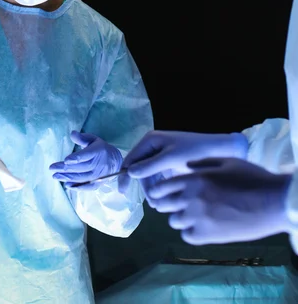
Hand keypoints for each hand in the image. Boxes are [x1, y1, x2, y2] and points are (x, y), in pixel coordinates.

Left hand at [49, 131, 121, 189]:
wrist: (115, 161)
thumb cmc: (100, 148)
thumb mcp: (93, 139)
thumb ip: (82, 138)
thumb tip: (72, 133)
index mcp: (98, 151)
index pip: (86, 155)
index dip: (76, 158)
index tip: (65, 160)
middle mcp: (99, 164)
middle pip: (81, 167)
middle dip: (66, 169)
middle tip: (52, 169)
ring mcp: (99, 175)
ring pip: (82, 178)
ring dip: (68, 178)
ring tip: (55, 176)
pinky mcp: (99, 183)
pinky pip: (87, 187)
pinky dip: (77, 187)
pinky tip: (67, 185)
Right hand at [118, 130, 247, 194]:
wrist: (221, 150)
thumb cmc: (195, 151)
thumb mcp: (171, 158)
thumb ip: (149, 166)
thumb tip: (130, 173)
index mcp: (151, 140)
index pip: (131, 159)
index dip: (124, 175)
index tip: (123, 192)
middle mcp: (153, 146)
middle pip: (139, 168)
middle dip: (143, 186)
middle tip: (152, 204)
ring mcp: (162, 154)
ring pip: (149, 175)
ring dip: (152, 189)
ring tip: (159, 205)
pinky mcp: (170, 162)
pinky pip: (158, 176)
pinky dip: (160, 187)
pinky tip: (164, 198)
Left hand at [147, 157, 291, 244]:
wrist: (273, 202)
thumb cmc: (252, 178)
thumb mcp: (225, 162)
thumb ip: (201, 164)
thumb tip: (185, 167)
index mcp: (193, 178)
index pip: (162, 187)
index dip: (159, 191)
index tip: (161, 194)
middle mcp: (190, 197)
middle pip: (164, 205)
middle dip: (169, 204)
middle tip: (177, 205)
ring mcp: (198, 218)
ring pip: (174, 221)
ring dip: (181, 218)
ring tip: (193, 217)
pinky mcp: (208, 235)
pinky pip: (187, 236)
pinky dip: (191, 232)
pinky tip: (201, 228)